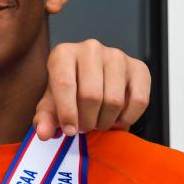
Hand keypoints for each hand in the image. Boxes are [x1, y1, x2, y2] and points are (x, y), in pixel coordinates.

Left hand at [34, 39, 150, 137]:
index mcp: (63, 54)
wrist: (92, 78)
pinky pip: (139, 100)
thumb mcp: (52, 103)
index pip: (64, 84)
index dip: (67, 113)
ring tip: (98, 122)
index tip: (70, 130)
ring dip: (106, 121)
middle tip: (85, 127)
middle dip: (87, 120)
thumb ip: (45, 118)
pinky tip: (117, 119)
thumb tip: (44, 133)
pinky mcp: (139, 67)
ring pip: (114, 100)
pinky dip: (128, 118)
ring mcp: (117, 56)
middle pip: (91, 95)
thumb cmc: (70, 89)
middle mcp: (90, 49)